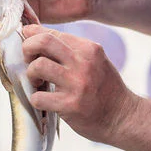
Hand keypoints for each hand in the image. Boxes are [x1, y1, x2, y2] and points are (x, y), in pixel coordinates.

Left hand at [22, 24, 138, 143]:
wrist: (123, 117)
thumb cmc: (104, 89)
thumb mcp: (95, 61)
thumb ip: (72, 50)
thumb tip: (38, 36)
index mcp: (89, 49)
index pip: (52, 33)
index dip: (33, 36)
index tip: (28, 44)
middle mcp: (84, 63)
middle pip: (43, 42)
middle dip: (27, 48)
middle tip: (28, 60)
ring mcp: (77, 84)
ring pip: (38, 66)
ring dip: (31, 74)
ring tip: (38, 82)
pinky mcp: (70, 105)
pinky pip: (39, 97)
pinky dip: (36, 99)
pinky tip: (44, 101)